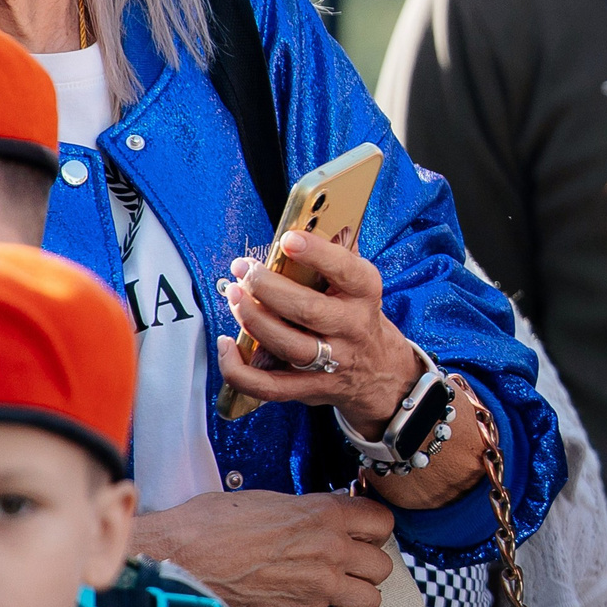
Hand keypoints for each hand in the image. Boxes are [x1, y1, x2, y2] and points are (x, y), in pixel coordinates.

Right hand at [135, 489, 396, 606]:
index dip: (371, 531)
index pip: (383, 523)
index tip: (359, 536)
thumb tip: (324, 519)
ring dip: (355, 598)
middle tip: (343, 567)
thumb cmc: (211, 526)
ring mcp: (320, 588)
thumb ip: (310, 511)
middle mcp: (332, 550)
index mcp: (326, 514)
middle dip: (364, 567)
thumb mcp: (271, 501)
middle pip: (382, 565)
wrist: (177, 560)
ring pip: (371, 599)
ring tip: (333, 594)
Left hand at [217, 230, 422, 437]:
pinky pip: (268, 386)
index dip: (317, 254)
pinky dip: (239, 369)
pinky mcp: (308, 388)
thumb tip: (313, 218)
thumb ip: (337, 253)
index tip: (288, 240)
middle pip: (307, 309)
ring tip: (233, 295)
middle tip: (244, 270)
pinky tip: (226, 345)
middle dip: (267, 286)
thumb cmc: (357, 317)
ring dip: (252, 319)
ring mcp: (331, 362)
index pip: (346, 271)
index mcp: (364, 295)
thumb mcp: (358, 285)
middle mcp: (351, 328)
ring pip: (287, 344)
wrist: (379, 371)